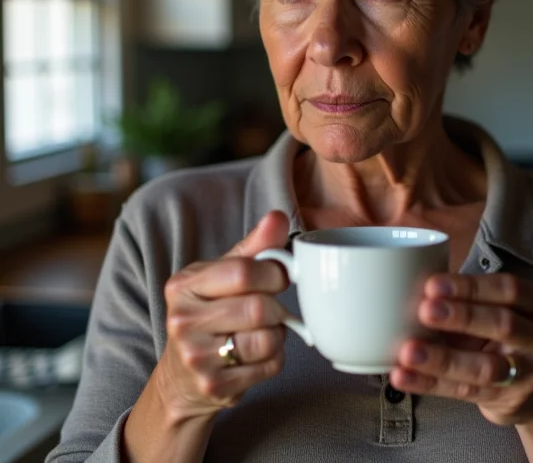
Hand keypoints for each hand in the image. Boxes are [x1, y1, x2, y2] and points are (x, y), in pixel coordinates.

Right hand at [158, 211, 291, 420]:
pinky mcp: (214, 387)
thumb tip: (278, 217)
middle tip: (272, 306)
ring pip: (267, 339)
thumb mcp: (221, 274)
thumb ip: (253, 246)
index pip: (243, 271)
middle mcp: (183, 321)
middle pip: (258, 308)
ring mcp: (196, 358)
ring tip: (263, 330)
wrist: (180, 376)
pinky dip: (274, 358)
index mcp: (183, 285)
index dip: (273, 273)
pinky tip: (257, 354)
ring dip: (277, 334)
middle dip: (276, 306)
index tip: (278, 276)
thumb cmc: (208, 313)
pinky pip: (269, 366)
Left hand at [390, 273, 532, 427]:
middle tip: (424, 310)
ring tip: (409, 351)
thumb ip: (469, 299)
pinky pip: (465, 392)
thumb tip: (415, 285)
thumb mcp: (502, 310)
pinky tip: (405, 376)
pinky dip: (430, 383)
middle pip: (503, 324)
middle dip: (460, 317)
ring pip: (485, 366)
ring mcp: (529, 375)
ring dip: (442, 358)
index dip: (470, 287)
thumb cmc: (509, 336)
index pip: (508, 290)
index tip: (433, 284)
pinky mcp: (508, 401)